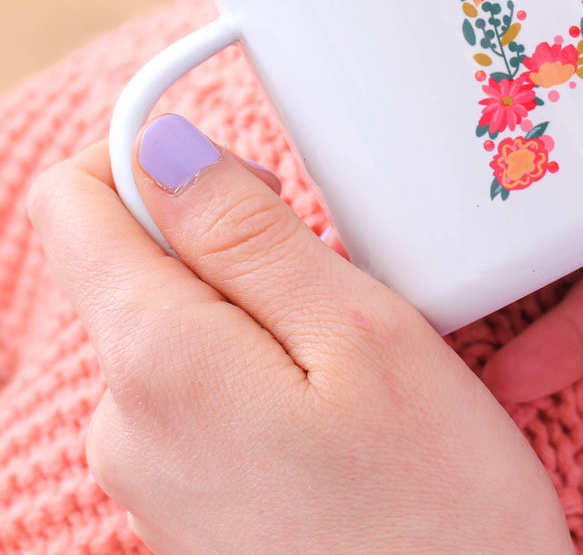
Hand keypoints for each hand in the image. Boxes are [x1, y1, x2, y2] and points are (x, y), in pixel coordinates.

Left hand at [29, 117, 572, 554]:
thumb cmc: (436, 507)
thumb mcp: (360, 333)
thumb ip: (245, 235)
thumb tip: (160, 149)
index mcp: (158, 363)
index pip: (74, 204)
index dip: (142, 147)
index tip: (230, 152)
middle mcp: (123, 423)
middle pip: (129, 263)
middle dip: (223, 237)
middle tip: (334, 274)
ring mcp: (150, 473)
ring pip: (173, 325)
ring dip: (253, 304)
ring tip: (347, 355)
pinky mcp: (187, 503)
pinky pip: (198, 389)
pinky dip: (257, 362)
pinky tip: (332, 408)